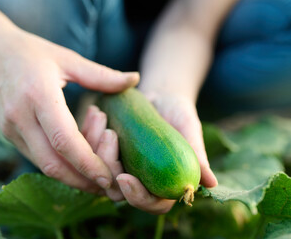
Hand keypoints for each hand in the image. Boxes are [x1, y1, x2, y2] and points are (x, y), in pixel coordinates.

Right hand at [0, 29, 138, 193]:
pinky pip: (36, 156)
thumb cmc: (31, 52)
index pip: (63, 140)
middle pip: (52, 163)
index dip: (87, 163)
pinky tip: (75, 156)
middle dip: (81, 180)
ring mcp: (10, 128)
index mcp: (38, 95)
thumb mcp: (68, 59)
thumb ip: (102, 75)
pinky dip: (58, 162)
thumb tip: (135, 79)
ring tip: (95, 172)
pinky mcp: (8, 134)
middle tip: (106, 185)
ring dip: (71, 175)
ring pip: (43, 165)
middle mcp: (20, 117)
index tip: (108, 176)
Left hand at [93, 92, 216, 213]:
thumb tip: (211, 183)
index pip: (152, 203)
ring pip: (98, 172)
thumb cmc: (177, 113)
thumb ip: (196, 155)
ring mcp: (120, 166)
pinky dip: (89, 132)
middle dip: (108, 165)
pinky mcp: (104, 152)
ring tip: (101, 116)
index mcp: (162, 183)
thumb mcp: (188, 129)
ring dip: (94, 146)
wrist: (159, 96)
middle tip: (109, 134)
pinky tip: (96, 111)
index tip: (124, 178)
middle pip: (118, 191)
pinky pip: (88, 152)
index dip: (137, 197)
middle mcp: (139, 180)